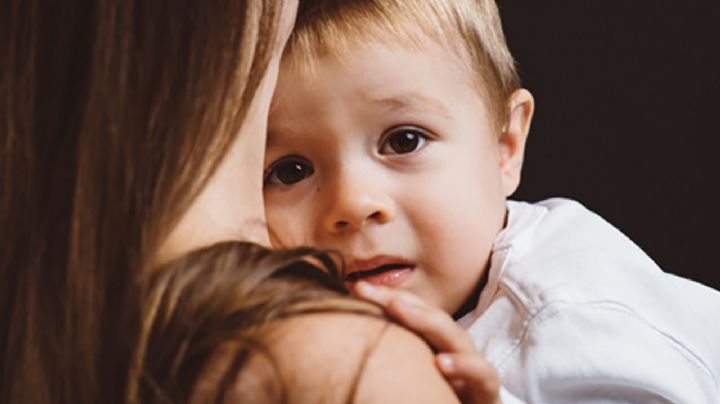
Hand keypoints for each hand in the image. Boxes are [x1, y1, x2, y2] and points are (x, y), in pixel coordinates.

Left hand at [352, 281, 500, 403]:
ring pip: (456, 337)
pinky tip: (441, 363)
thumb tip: (347, 339)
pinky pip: (481, 374)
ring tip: (398, 308)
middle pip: (431, 317)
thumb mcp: (410, 376)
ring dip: (427, 321)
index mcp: (435, 344)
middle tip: (369, 290)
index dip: (386, 298)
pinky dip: (464, 366)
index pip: (412, 312)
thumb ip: (387, 356)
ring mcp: (473, 367)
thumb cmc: (436, 397)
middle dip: (400, 299)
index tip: (356, 288)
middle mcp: (454, 350)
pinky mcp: (487, 389)